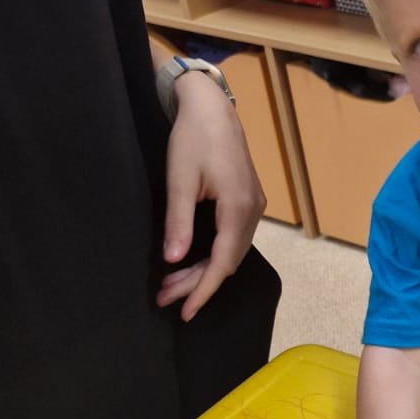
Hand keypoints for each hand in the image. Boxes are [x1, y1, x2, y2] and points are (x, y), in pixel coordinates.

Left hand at [156, 69, 265, 319]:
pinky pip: (235, 238)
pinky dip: (214, 254)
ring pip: (232, 251)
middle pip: (229, 261)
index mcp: (238, 208)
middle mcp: (253, 211)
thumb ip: (178, 221)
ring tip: (173, 283)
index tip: (185, 311)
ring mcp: (254, 206)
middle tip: (165, 296)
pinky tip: (194, 259)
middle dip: (198, 283)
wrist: (212, 107)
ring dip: (205, 270)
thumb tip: (174, 260)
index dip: (203, 290)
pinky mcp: (248, 200)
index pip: (222, 262)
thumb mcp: (179, 180)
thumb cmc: (193, 139)